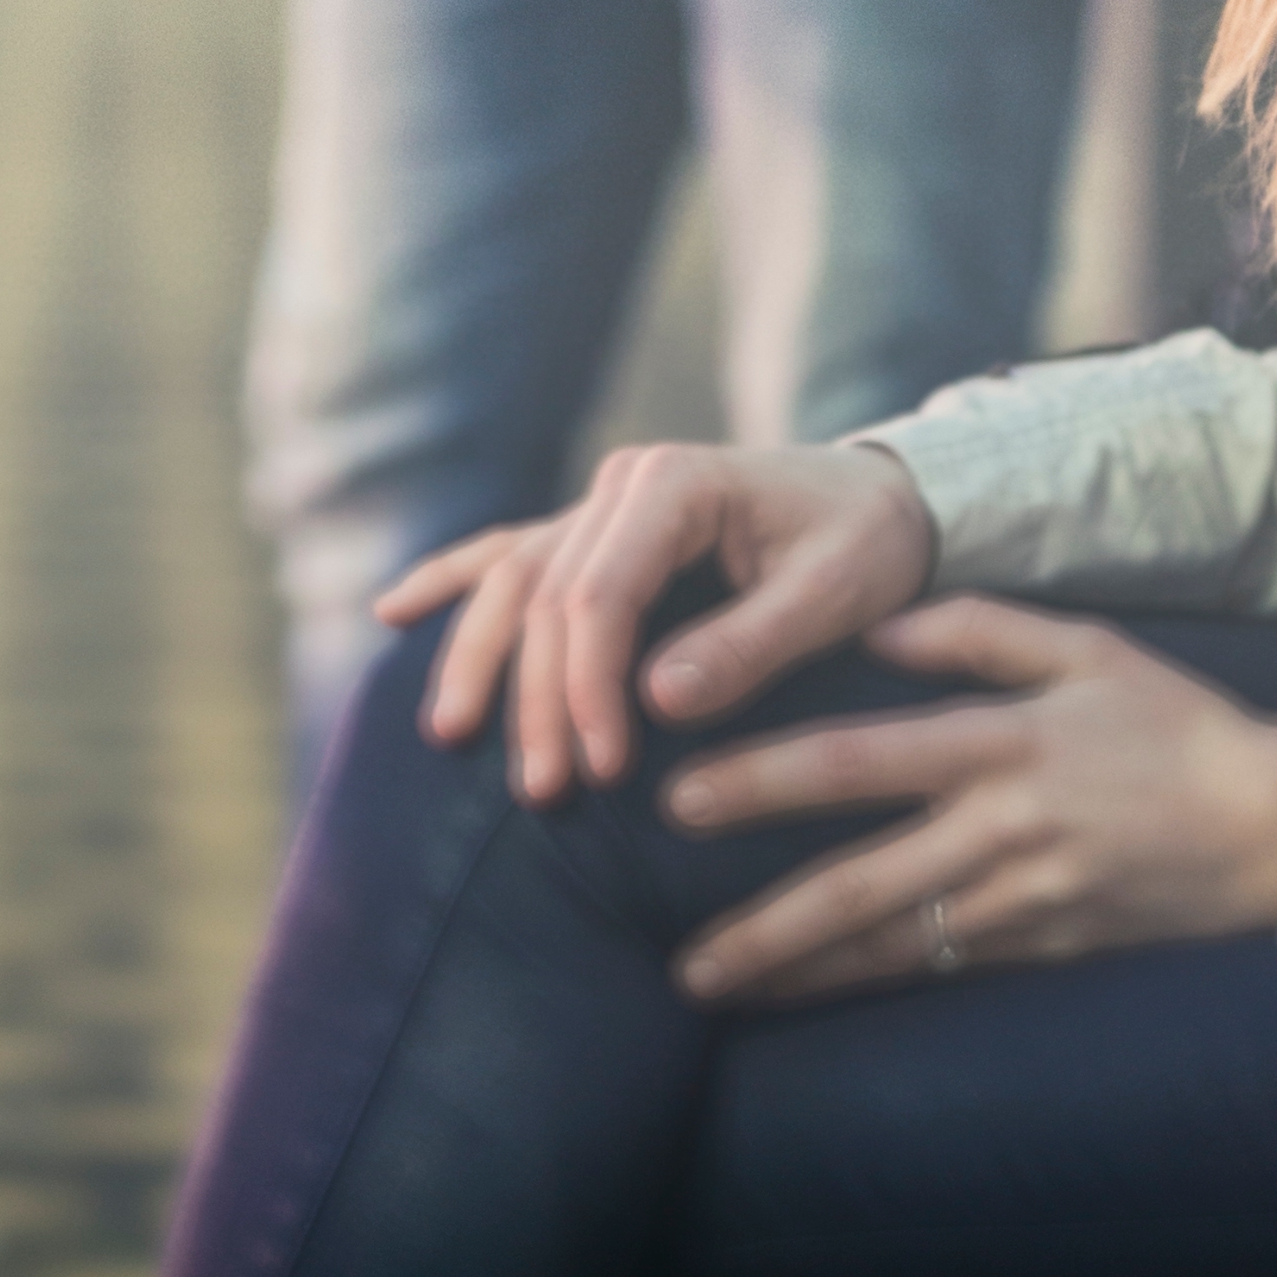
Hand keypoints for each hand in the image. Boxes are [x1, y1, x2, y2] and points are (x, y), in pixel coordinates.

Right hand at [372, 441, 934, 804]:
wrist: (884, 498)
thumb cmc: (866, 545)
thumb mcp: (836, 593)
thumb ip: (751, 642)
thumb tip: (657, 699)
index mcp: (676, 484)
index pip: (601, 593)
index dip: (591, 686)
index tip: (606, 770)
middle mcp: (622, 485)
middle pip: (545, 596)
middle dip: (535, 697)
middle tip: (541, 792)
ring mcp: (600, 505)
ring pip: (511, 581)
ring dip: (478, 659)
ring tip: (450, 735)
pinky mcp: (595, 533)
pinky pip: (506, 556)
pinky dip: (449, 581)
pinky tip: (392, 613)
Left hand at [655, 599, 1276, 1006]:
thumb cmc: (1178, 722)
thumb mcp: (1088, 646)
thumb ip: (973, 629)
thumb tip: (869, 626)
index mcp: (1003, 745)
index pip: (858, 762)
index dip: (764, 781)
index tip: (680, 798)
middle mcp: (1004, 831)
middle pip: (859, 883)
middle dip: (762, 925)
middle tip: (679, 958)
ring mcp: (1027, 902)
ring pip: (893, 946)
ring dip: (801, 973)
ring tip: (716, 990)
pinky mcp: (1049, 948)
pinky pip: (943, 969)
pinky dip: (870, 981)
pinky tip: (810, 994)